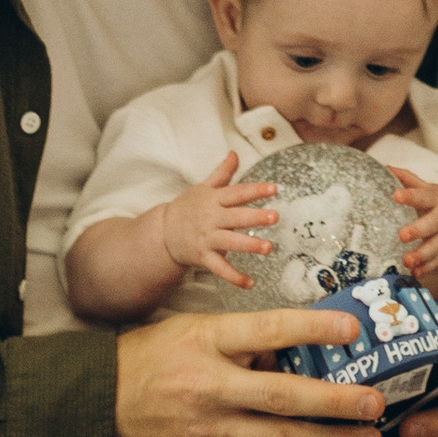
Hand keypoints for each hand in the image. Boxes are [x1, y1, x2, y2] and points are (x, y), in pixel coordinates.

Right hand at [112, 309, 384, 436]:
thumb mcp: (193, 331)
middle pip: (283, 396)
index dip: (313, 329)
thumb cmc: (148, 359)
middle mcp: (210, 387)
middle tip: (376, 402)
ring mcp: (209, 430)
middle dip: (335, 402)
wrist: (94, 406)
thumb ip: (243, 339)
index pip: (269, 330)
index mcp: (207, 341)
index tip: (353, 328)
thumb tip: (297, 347)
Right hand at [157, 148, 279, 290]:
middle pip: (235, 217)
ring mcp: (207, 239)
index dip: (255, 190)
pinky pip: (220, 268)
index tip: (274, 188)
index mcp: (213, 200)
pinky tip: (250, 283)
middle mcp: (211, 218)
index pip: (237, 193)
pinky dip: (234, 277)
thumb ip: (222, 173)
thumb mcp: (203, 188)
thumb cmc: (188, 207)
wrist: (163, 232)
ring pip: (230, 242)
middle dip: (255, 217)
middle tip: (275, 216)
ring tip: (268, 247)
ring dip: (249, 245)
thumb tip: (235, 153)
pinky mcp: (203, 257)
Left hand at [388, 171, 437, 282]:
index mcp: (437, 200)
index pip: (423, 196)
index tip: (396, 195)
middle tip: (402, 235)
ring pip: (435, 248)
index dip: (410, 196)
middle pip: (432, 225)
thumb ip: (409, 180)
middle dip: (418, 230)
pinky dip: (426, 269)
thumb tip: (386, 167)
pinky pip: (437, 263)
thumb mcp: (429, 189)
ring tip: (407, 260)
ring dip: (421, 255)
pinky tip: (415, 273)